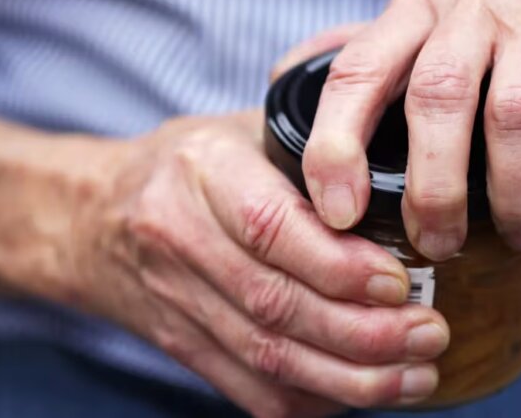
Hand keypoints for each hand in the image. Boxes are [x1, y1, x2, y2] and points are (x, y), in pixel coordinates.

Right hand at [66, 109, 449, 416]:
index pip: (269, 227)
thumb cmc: (185, 165)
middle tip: (431, 334)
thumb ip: (310, 147)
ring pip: (266, 356)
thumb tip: (405, 173)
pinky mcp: (181, 345)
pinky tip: (361, 393)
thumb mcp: (239, 129)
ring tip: (416, 376)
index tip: (400, 283)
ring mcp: (176, 301)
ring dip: (349, 377)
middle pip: (274, 304)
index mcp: (202, 172)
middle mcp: (181, 239)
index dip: (338, 265)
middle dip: (363, 332)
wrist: (90, 218)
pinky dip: (311, 400)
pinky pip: (249, 388)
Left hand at [302, 0, 520, 258]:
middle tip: (435, 244)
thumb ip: (375, 54)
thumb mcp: (444, 26)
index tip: (335, 213)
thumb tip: (285, 75)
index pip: (356, 69)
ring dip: (510, 196)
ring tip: (515, 232)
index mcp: (423, 1)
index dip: (334, 146)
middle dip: (430, 189)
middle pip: (433, 99)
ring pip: (511, 120)